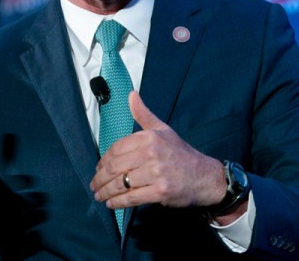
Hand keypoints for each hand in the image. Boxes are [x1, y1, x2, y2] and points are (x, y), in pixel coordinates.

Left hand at [90, 91, 227, 211]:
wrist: (205, 177)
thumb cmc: (181, 154)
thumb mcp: (163, 129)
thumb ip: (144, 114)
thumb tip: (131, 94)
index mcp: (149, 137)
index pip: (116, 149)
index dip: (103, 161)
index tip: (98, 169)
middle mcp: (151, 153)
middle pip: (115, 167)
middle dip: (100, 178)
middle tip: (93, 185)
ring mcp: (156, 173)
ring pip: (120, 184)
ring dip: (105, 192)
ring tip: (99, 196)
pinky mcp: (160, 192)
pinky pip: (131, 198)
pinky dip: (117, 203)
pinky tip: (111, 204)